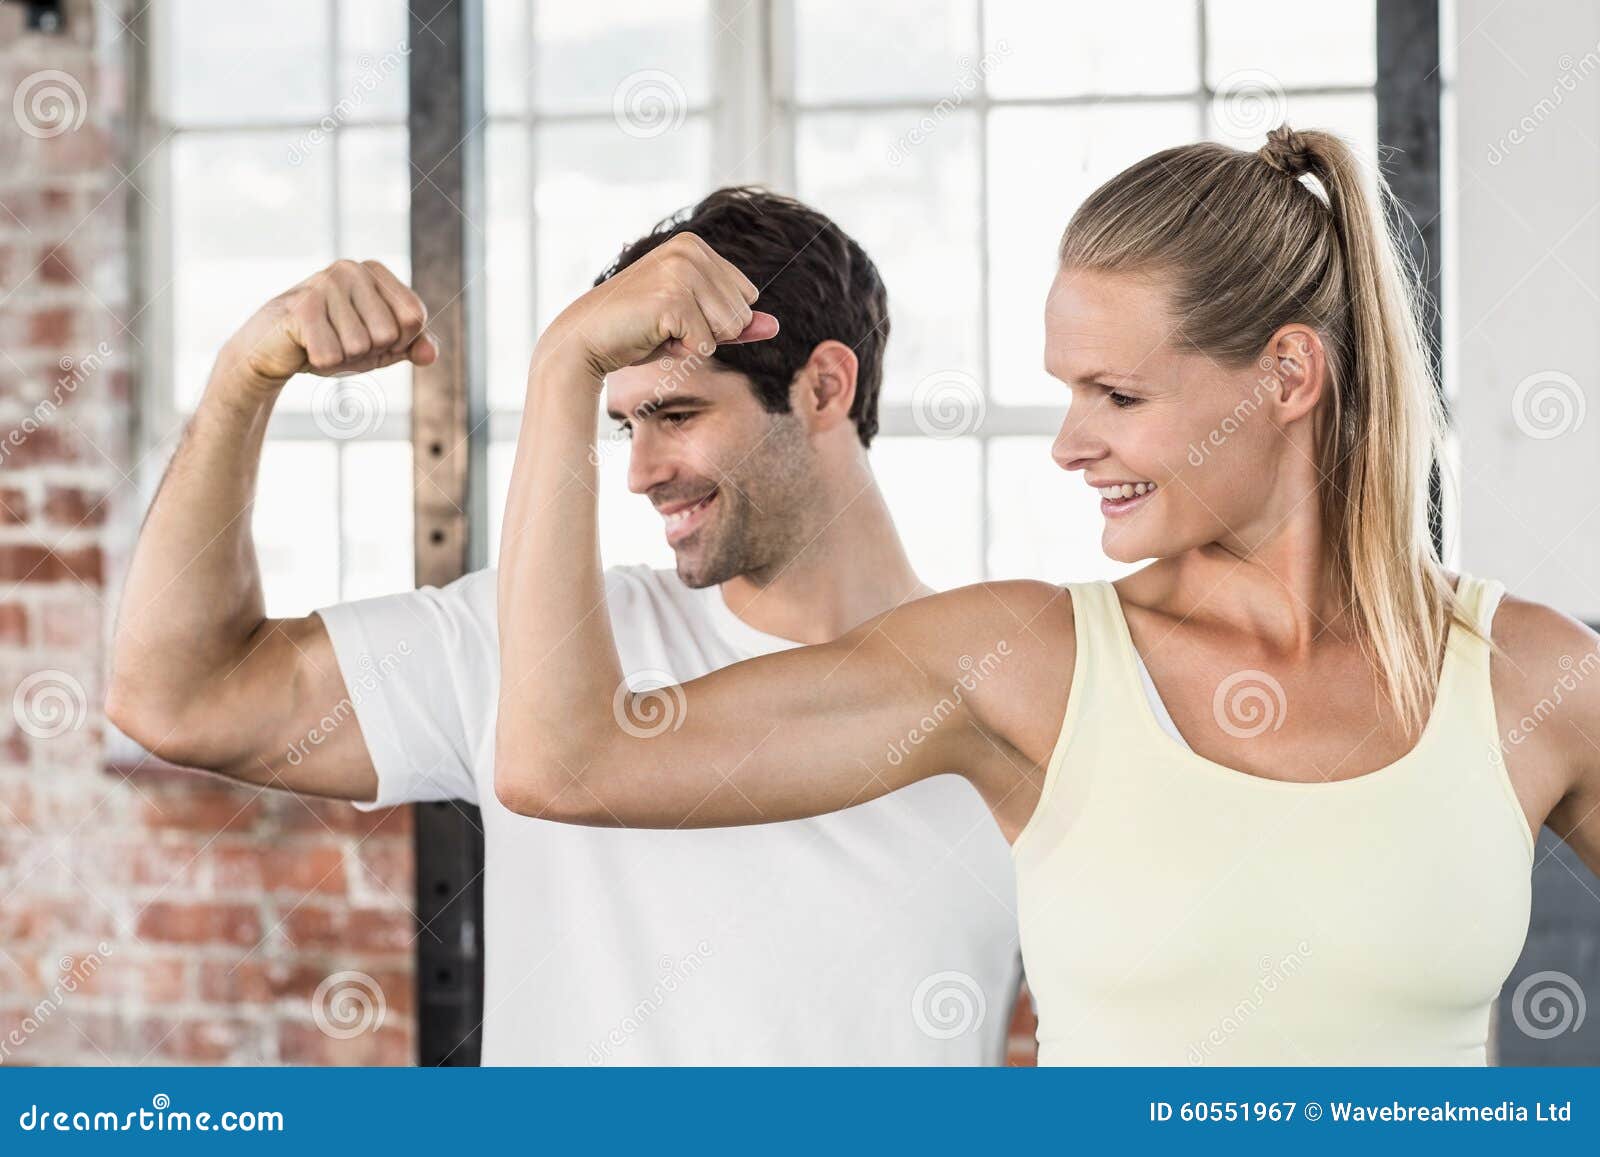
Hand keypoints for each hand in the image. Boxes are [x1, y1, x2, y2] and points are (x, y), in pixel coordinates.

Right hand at [218, 259, 438, 392]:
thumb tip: (431, 354)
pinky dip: (321, 362)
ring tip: (321, 341)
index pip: (415, 316)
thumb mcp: (379, 347)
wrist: (272, 350)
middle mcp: (351, 269)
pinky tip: (304, 346)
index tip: (369, 335)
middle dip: (367, 351)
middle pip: (390, 333)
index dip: (397, 341)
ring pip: (361, 347)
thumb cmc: (331, 342)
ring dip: (342, 357)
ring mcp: (325, 283)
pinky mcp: (301, 307)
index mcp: (375, 272)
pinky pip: (332, 356)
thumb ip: (412, 346)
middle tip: (339, 340)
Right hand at [533, 233, 777, 382]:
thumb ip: (735, 322)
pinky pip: (706, 345)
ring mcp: (680, 271)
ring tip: (660, 330)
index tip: (677, 315)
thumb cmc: (638, 331)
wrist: (585, 340)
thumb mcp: (694, 323)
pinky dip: (682, 352)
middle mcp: (690, 250)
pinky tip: (652, 337)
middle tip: (666, 325)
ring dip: (697, 341)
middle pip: (742, 312)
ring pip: (730, 328)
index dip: (716, 319)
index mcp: (695, 246)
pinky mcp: (672, 298)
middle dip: (709, 332)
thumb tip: (776, 326)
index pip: (747, 296)